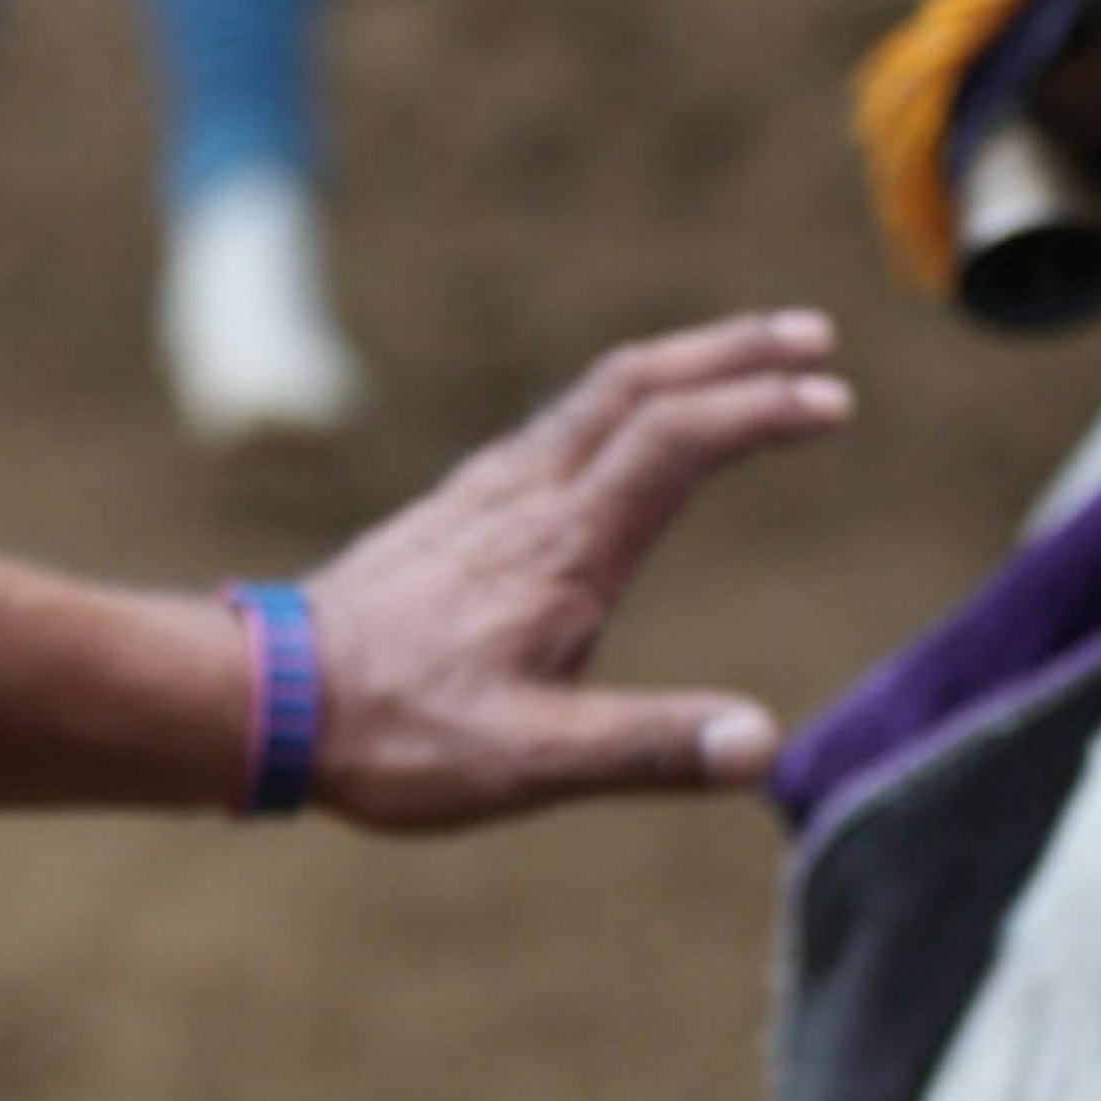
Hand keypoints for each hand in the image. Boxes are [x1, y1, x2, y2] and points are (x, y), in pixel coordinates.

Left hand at [300, 313, 851, 827]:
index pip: (677, 442)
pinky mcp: (458, 508)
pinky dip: (623, 399)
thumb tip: (760, 744)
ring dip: (680, 365)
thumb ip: (646, 749)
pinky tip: (628, 425)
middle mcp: (527, 497)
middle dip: (732, 353)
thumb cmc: (396, 733)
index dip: (759, 412)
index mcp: (564, 549)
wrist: (267, 697)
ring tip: (743, 359)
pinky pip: (559, 423)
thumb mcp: (529, 762)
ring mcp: (487, 494)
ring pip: (596, 395)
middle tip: (813, 337)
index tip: (833, 403)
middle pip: (640, 384)